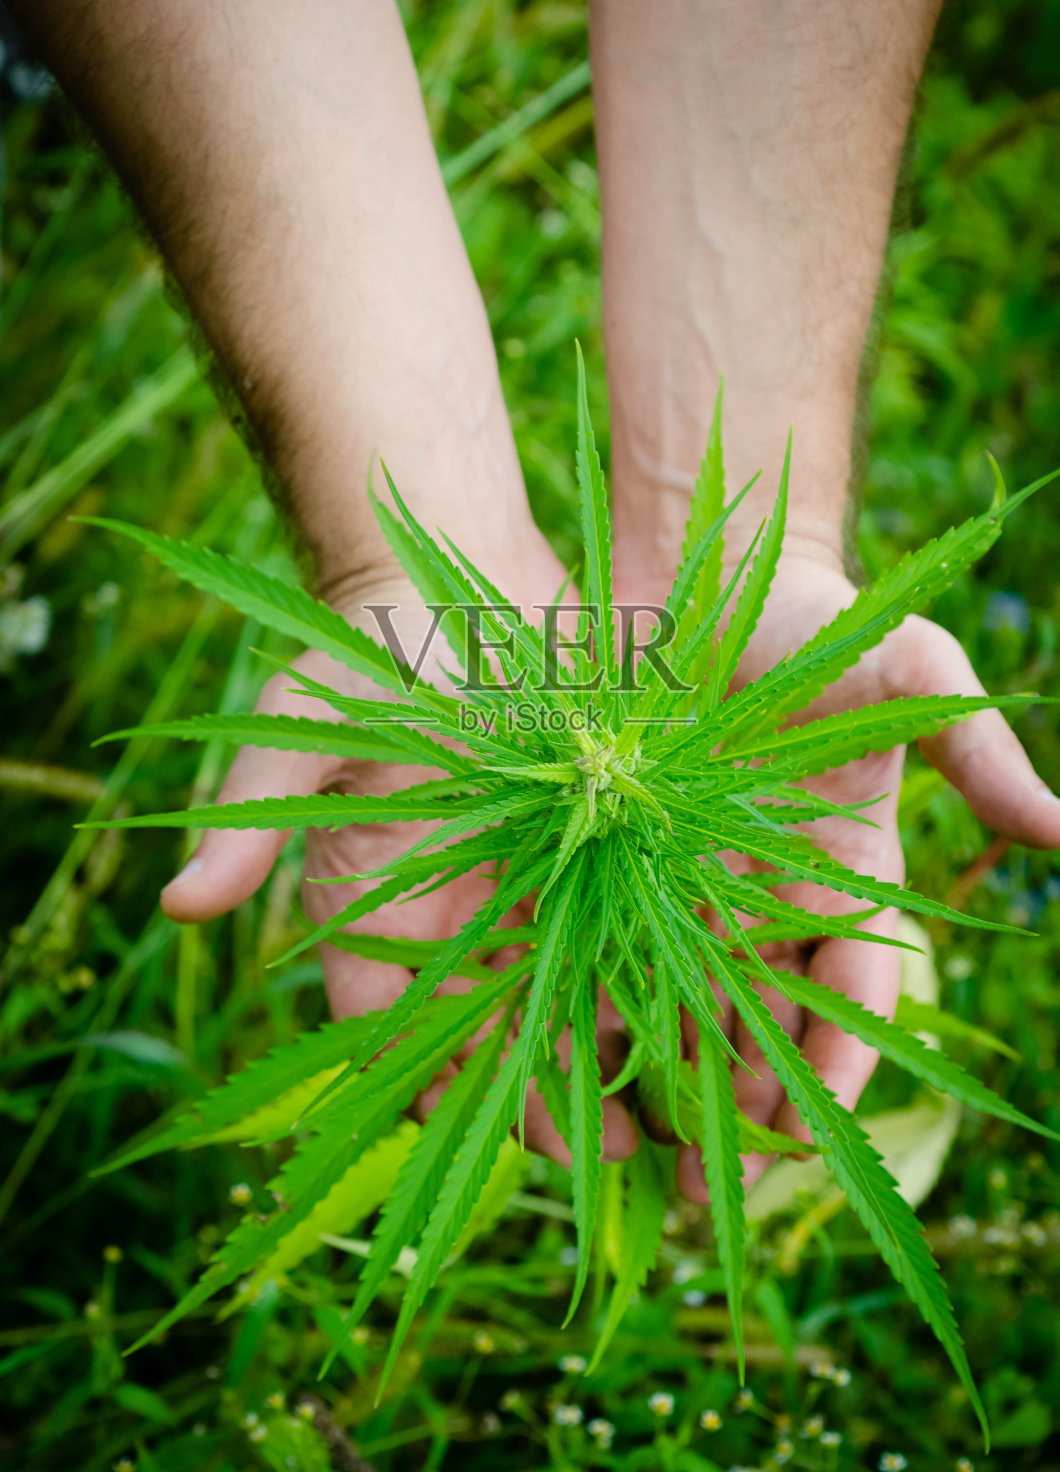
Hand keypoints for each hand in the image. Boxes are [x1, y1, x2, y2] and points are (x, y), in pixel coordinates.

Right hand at [160, 568, 639, 1166]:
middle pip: (495, 1025)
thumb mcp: (305, 723)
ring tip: (670, 1114)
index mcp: (377, 897)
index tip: (483, 1139)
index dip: (432, 1085)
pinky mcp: (591, 838)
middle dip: (543, 1094)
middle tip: (610, 1157)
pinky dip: (657, 970)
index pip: (393, 1020)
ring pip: (568, 990)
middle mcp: (453, 904)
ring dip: (611, 1052)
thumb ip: (253, 814)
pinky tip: (707, 1016)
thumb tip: (176, 905)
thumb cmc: (368, 649)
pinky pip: (626, 920)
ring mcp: (526, 875)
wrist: (454, 573)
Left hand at [617, 551, 1059, 1203]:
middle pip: (768, 1016)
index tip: (813, 1124)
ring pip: (687, 1002)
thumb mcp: (910, 667)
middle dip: (749, 1096)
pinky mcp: (615, 854)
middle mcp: (771, 891)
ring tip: (641, 1144)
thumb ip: (979, 751)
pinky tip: (572, 1054)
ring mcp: (691, 877)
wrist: (710, 567)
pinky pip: (607, 943)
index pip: (856, 984)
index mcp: (846, 870)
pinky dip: (598, 1003)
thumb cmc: (819, 618)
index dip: (841, 1054)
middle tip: (713, 1171)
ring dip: (673, 1075)